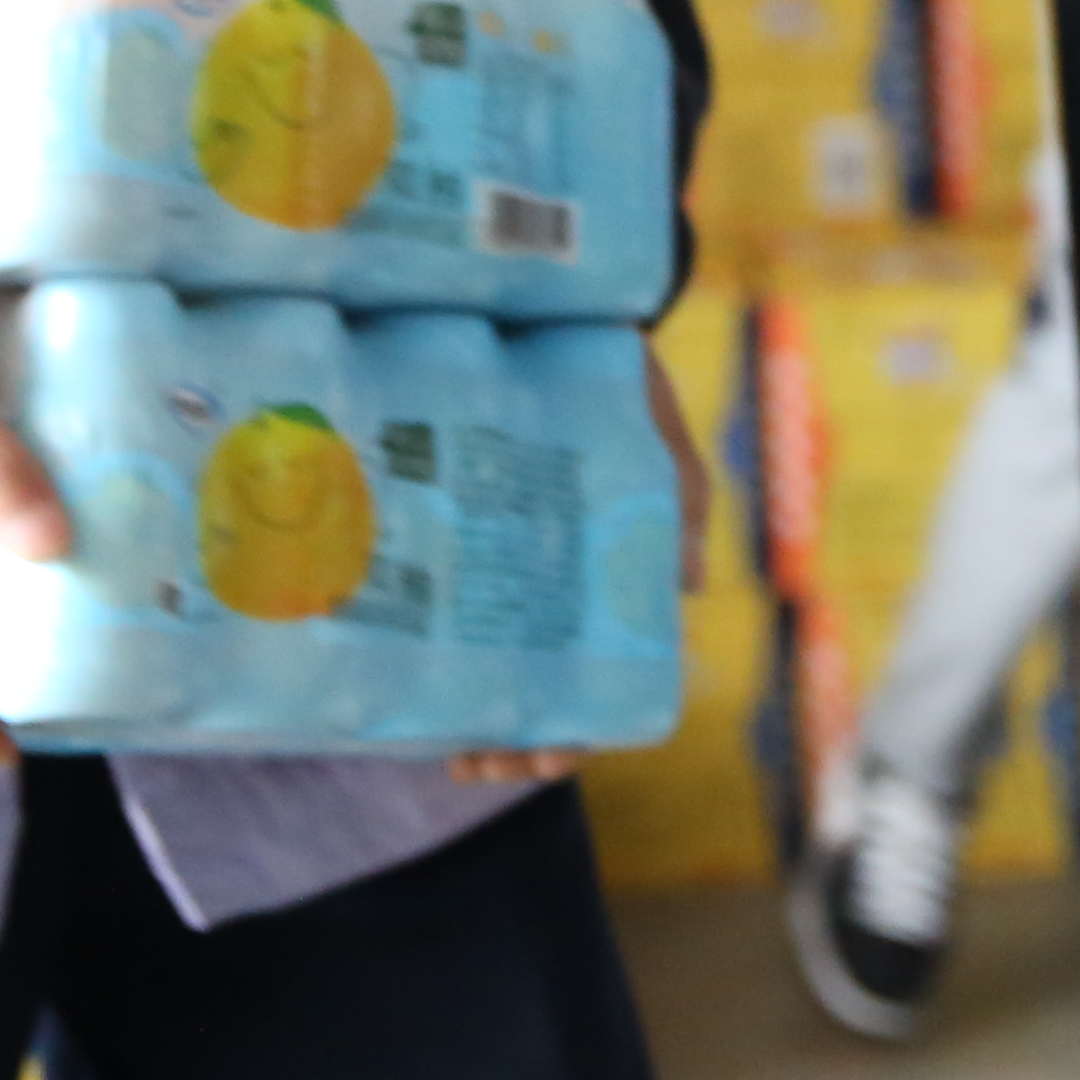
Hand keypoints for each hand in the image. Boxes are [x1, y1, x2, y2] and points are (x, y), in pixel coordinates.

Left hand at [446, 333, 723, 789]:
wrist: (555, 314)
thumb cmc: (618, 378)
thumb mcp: (659, 433)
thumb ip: (680, 496)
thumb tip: (688, 585)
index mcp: (607, 580)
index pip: (599, 683)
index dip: (576, 734)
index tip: (549, 758)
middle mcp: (548, 589)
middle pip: (533, 695)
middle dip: (510, 746)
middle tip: (476, 765)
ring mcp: (494, 571)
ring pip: (479, 671)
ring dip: (463, 723)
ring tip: (440, 749)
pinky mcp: (442, 539)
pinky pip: (427, 615)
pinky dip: (417, 659)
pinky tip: (392, 679)